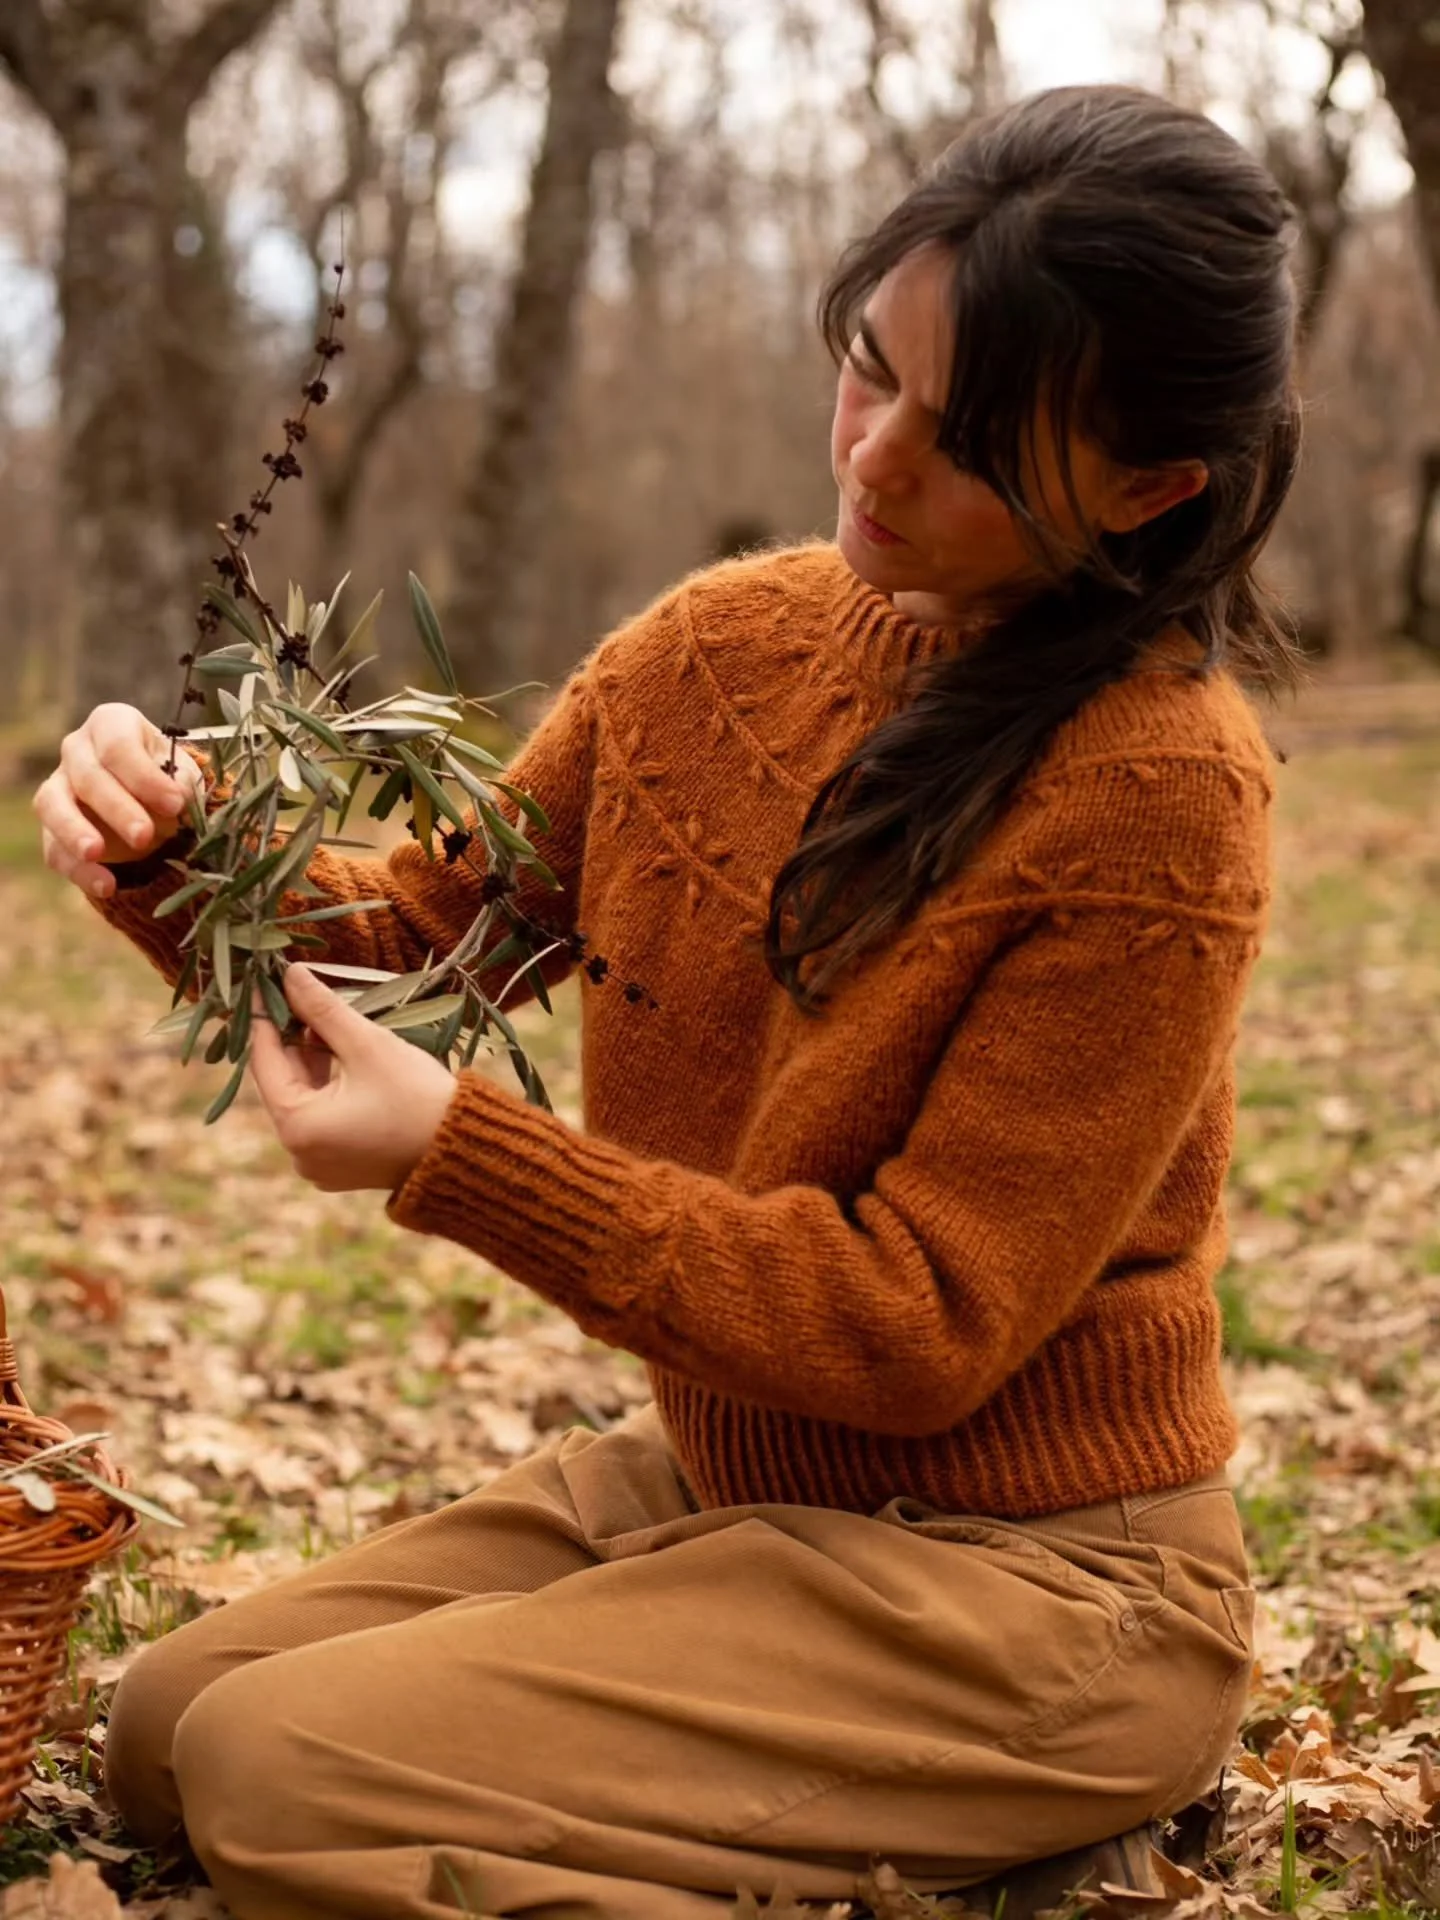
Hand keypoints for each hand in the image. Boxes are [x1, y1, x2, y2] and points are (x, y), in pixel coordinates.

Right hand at [33, 704, 205, 901]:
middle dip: (117, 808)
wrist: (150, 799)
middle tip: (144, 836)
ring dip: (73, 830)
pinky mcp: (52, 827)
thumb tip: (179, 796)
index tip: (176, 804)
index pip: (119, 746)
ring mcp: (58, 786)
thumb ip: (184, 782)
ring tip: (95, 853)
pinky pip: (55, 848)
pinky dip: (79, 870)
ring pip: (53, 805)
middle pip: (88, 776)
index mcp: (111, 724)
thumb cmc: (167, 776)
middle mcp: (77, 749)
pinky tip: (106, 886)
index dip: (145, 777)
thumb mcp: (184, 773)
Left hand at [248, 964, 456, 1193]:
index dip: (265, 1018)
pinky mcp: (343, 1166)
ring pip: (306, 1098)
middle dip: (295, 1038)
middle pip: (285, 1081)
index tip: (266, 983)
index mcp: (297, 1127)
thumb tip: (290, 974)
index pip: (265, 1062)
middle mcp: (299, 1153)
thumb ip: (323, 1009)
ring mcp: (321, 1164)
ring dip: (315, 1060)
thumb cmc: (417, 1096)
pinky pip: (324, 1117)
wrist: (466, 1150)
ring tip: (330, 1020)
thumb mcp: (367, 1045)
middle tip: (303, 995)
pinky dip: (330, 1086)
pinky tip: (345, 1054)